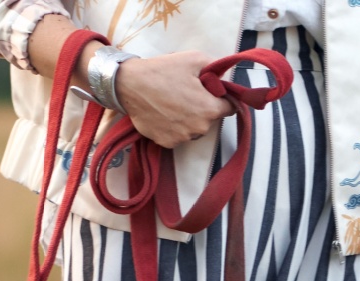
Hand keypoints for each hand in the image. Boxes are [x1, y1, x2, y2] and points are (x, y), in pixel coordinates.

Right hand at [114, 51, 233, 148]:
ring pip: (193, 129)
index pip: (230, 108)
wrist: (129, 85)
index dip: (223, 98)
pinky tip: (163, 113)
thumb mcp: (194, 59)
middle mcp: (199, 128)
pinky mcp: (167, 143)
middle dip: (203, 107)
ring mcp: (182, 138)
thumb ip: (216, 68)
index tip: (213, 92)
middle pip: (210, 119)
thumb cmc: (162, 71)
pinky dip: (174, 127)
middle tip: (187, 93)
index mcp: (209, 109)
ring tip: (173, 103)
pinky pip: (178, 135)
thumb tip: (223, 77)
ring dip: (189, 119)